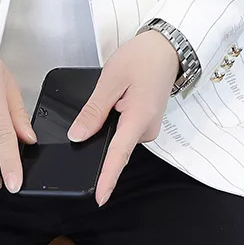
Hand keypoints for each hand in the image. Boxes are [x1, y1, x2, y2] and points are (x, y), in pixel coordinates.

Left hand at [67, 30, 179, 205]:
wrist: (166, 47)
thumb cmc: (142, 57)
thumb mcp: (111, 79)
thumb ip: (94, 110)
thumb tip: (77, 136)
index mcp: (139, 118)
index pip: (119, 155)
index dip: (107, 178)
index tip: (99, 197)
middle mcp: (147, 128)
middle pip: (115, 145)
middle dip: (99, 134)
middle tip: (104, 96)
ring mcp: (148, 126)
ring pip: (118, 136)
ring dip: (108, 123)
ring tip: (112, 91)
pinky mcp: (145, 121)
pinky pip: (124, 129)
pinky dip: (115, 120)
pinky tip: (115, 99)